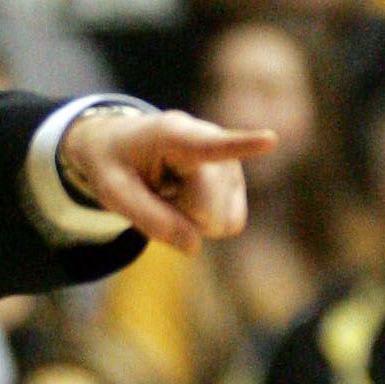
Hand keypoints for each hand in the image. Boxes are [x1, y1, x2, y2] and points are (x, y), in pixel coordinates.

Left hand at [56, 107, 275, 252]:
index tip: (271, 139)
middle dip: (182, 218)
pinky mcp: (236, 181)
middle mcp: (212, 141)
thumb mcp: (113, 193)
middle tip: (158, 192)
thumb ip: (150, 220)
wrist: (124, 145)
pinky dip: (202, 220)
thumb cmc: (115, 164)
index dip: (243, 144)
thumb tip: (195, 247)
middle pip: (209, 212)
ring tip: (170, 191)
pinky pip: (227, 223)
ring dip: (191, 219)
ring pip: (221, 221)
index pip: (212, 146)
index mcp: (174, 135)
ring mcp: (229, 162)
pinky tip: (187, 196)